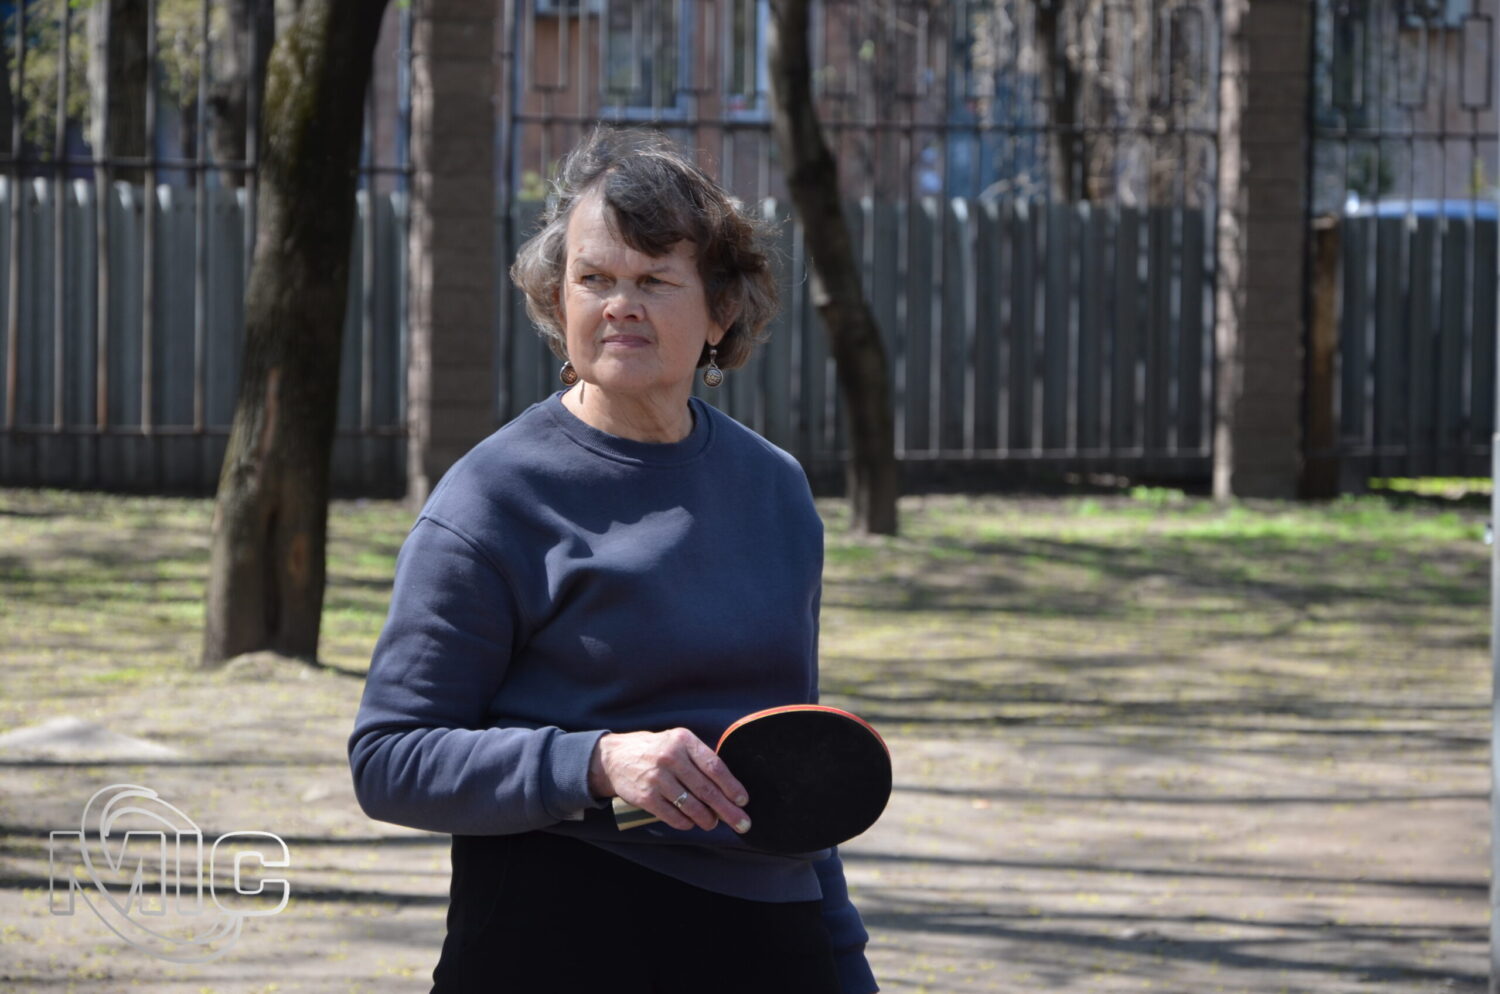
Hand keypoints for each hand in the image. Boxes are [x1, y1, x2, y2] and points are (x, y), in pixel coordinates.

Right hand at [589, 729, 750, 833]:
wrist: (615, 757)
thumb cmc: (655, 751)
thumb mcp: (677, 743)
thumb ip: (700, 759)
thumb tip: (728, 788)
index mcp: (683, 741)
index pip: (714, 766)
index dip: (731, 786)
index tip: (742, 800)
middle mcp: (671, 758)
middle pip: (706, 790)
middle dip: (727, 810)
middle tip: (741, 823)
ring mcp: (657, 778)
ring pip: (691, 806)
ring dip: (707, 819)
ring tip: (712, 823)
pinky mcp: (645, 797)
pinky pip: (673, 816)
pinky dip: (686, 823)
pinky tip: (691, 822)